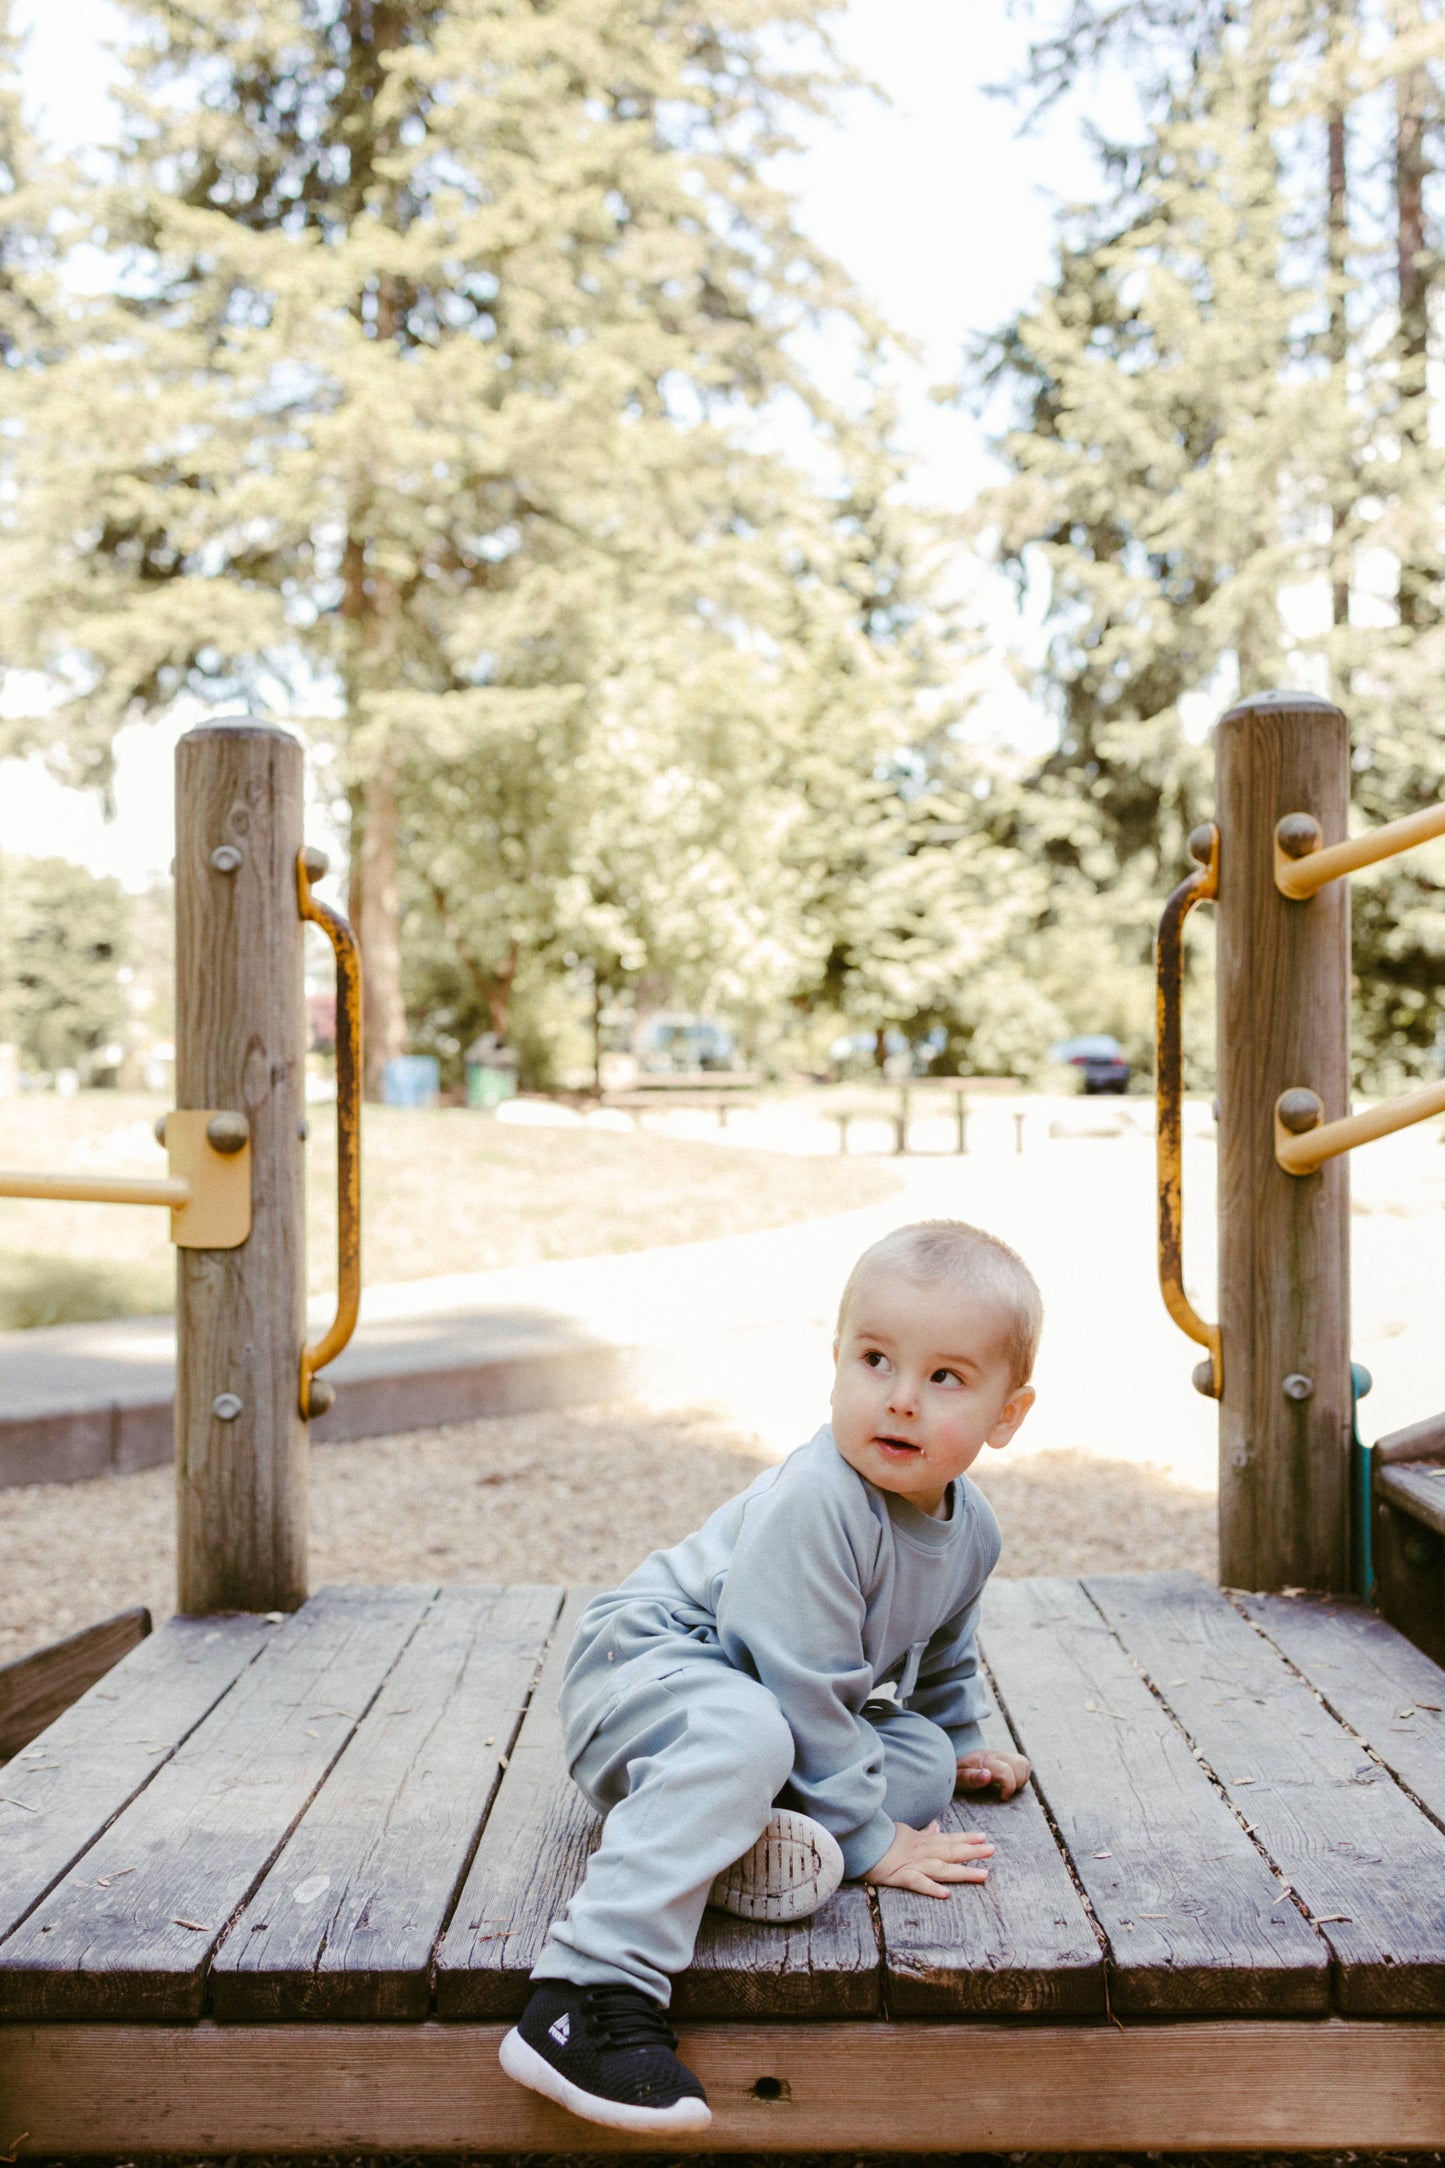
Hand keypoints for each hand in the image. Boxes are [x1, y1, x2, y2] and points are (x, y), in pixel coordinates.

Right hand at [863, 1819, 993, 1898]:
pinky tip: (946, 1894)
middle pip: (950, 1851)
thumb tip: (936, 1827)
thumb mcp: (903, 1832)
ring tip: (983, 1874)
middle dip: (972, 1851)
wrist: (857, 1843)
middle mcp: (920, 1851)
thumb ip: (922, 1832)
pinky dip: (931, 1888)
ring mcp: (911, 1863)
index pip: (947, 1839)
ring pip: (941, 1868)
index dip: (966, 1838)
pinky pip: (917, 1882)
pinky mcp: (899, 1876)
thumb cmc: (879, 1839)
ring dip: (963, 1871)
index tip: (984, 1837)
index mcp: (920, 1841)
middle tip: (993, 1850)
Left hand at [956, 1749, 1030, 1798]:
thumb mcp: (956, 1779)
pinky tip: (1010, 1783)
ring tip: (1007, 1788)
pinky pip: (1024, 1765)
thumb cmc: (955, 1775)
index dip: (1008, 1786)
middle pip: (1019, 1763)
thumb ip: (969, 1777)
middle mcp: (994, 1754)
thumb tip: (987, 1775)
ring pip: (1023, 1763)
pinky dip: (1022, 1776)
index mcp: (982, 1759)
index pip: (1004, 1769)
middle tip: (1003, 1793)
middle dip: (1015, 1782)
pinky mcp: (1006, 1758)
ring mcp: (1001, 1755)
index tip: (1003, 1797)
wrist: (951, 1764)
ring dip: (1020, 1778)